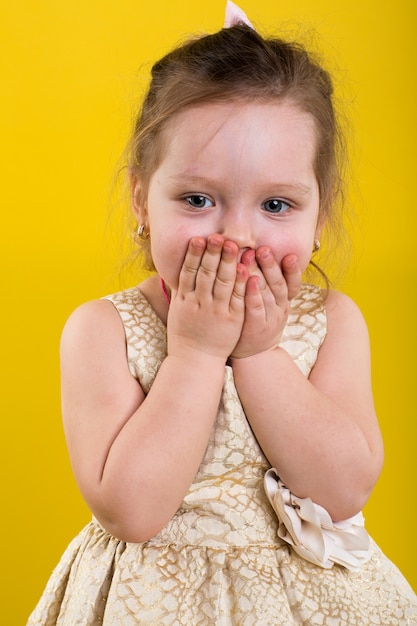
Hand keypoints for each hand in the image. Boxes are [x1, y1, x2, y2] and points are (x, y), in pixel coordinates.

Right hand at [167, 235, 247, 360]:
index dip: (194, 255)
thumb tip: (179, 269)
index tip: (199, 239)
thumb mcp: (178, 309)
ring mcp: (216, 311)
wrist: (194, 360)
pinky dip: (242, 284)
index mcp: (184, 299)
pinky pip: (237, 298)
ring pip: (222, 283)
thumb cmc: (185, 334)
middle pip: (206, 274)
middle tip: (218, 236)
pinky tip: (246, 269)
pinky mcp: (232, 319)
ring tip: (232, 245)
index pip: (189, 272)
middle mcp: (199, 303)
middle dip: (212, 254)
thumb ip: (180, 289)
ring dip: (228, 262)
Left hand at [230, 248, 301, 358]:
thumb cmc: (258, 322)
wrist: (254, 356)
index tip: (290, 254)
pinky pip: (256, 307)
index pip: (293, 282)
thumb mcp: (270, 303)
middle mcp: (280, 308)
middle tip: (263, 248)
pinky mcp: (257, 327)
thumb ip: (269, 282)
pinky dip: (253, 293)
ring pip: (267, 293)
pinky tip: (249, 280)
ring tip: (251, 256)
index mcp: (285, 300)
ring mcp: (270, 318)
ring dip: (260, 273)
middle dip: (271, 265)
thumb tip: (261, 252)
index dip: (293, 270)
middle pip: (278, 283)